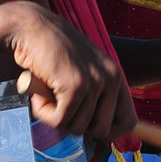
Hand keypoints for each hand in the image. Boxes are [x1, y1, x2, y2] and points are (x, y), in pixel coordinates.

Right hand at [3, 1, 135, 141]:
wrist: (32, 28)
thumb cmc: (53, 53)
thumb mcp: (84, 72)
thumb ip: (95, 96)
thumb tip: (100, 133)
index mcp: (116, 77)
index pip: (128, 122)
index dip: (109, 133)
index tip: (88, 131)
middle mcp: (111, 79)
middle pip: (101, 131)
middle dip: (76, 125)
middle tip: (60, 106)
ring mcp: (95, 82)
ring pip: (77, 128)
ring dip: (54, 116)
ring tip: (48, 92)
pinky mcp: (76, 86)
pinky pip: (59, 121)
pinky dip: (43, 113)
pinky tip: (39, 93)